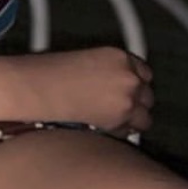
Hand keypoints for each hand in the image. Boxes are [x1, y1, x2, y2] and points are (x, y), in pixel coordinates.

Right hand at [19, 47, 153, 137]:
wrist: (40, 87)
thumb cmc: (52, 73)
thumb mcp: (87, 61)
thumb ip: (109, 71)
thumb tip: (116, 86)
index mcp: (120, 56)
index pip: (144, 72)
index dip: (136, 84)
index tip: (130, 90)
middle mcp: (128, 76)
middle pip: (148, 94)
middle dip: (136, 102)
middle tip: (119, 108)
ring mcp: (127, 98)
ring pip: (145, 117)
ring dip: (133, 119)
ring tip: (113, 122)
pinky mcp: (120, 119)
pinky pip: (132, 130)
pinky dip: (123, 132)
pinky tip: (106, 129)